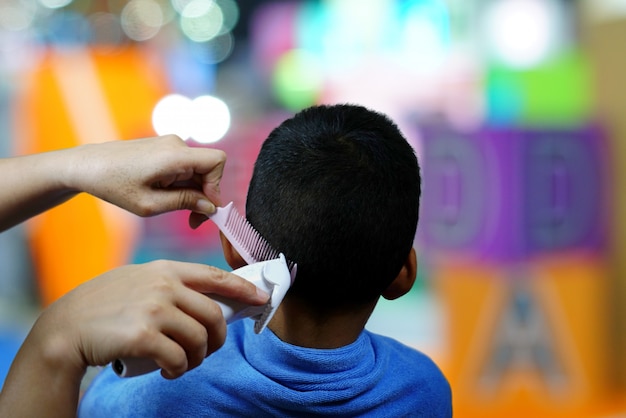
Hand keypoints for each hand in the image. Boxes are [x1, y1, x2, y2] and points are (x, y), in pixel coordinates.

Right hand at [34, 260, 268, 378]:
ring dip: (197, 358)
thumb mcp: (139, 280)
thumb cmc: (104, 306)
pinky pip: (179, 359)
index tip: (261, 298)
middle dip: (218, 338)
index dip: (242, 288)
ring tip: (183, 363)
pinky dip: (179, 370)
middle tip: (209, 350)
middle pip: (214, 315)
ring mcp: (154, 309)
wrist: (65, 327)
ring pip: (199, 340)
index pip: (214, 276)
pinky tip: (169, 371)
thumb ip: (171, 285)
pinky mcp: (144, 336)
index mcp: (165, 269)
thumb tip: (210, 300)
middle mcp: (163, 285)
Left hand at [68, 135, 225, 227]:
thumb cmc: (113, 184)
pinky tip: (167, 198)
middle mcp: (176, 144)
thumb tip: (210, 206)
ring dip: (193, 192)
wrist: (86, 165)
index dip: (217, 186)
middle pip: (208, 169)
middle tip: (193, 221)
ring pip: (197, 170)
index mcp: (174, 155)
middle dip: (205, 196)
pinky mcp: (164, 148)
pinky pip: (185, 167)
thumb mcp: (150, 204)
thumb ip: (184, 203)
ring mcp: (170, 144)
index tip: (205, 208)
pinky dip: (183, 184)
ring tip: (176, 210)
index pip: (217, 161)